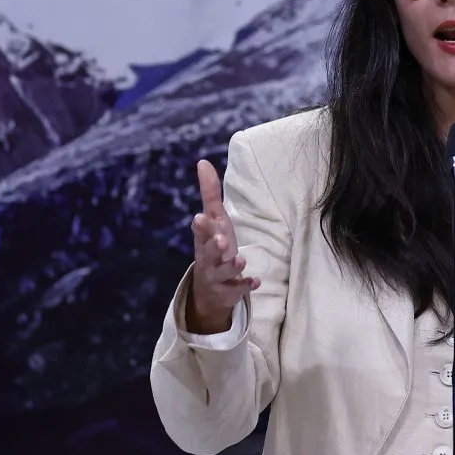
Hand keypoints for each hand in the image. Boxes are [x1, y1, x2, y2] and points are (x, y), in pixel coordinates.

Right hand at [187, 159, 258, 332]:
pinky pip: (237, 290)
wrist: (209, 289)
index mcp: (204, 240)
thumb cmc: (214, 246)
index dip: (201, 227)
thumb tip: (203, 162)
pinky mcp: (229, 291)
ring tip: (240, 260)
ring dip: (232, 266)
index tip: (200, 218)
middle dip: (214, 247)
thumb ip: (209, 193)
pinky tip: (255, 282)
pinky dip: (245, 286)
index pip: (200, 232)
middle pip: (208, 253)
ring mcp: (217, 277)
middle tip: (222, 241)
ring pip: (223, 273)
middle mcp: (208, 258)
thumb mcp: (213, 220)